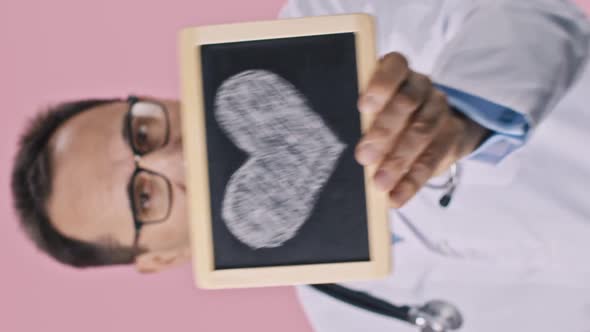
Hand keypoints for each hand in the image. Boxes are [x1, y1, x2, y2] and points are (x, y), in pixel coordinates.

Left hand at [355, 53, 488, 207]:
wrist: (440, 125)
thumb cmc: (394, 117)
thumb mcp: (381, 112)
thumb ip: (371, 122)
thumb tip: (362, 152)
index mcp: (400, 74)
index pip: (395, 66)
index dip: (381, 84)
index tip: (364, 106)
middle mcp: (422, 87)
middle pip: (406, 102)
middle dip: (384, 130)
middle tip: (363, 156)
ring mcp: (440, 109)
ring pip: (421, 132)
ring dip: (398, 160)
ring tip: (379, 183)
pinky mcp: (453, 135)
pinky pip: (433, 159)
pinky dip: (412, 181)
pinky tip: (396, 197)